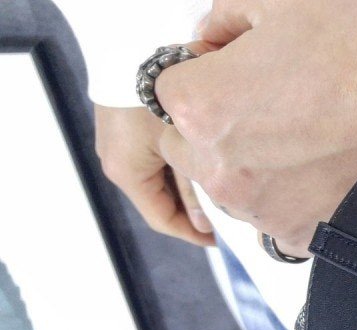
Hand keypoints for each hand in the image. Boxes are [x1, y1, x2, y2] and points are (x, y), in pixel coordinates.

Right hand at [94, 104, 215, 247]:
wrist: (135, 49)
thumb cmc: (159, 98)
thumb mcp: (182, 147)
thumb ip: (194, 187)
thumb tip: (207, 223)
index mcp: (126, 173)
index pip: (163, 219)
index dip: (194, 234)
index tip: (220, 240)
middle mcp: (117, 162)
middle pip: (162, 201)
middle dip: (195, 211)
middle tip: (227, 219)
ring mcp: (120, 145)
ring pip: (161, 181)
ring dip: (189, 188)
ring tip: (222, 193)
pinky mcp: (127, 128)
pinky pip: (156, 159)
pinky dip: (180, 167)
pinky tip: (205, 164)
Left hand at [153, 0, 356, 256]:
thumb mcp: (277, 2)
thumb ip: (223, 18)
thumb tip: (210, 38)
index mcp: (196, 105)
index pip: (167, 92)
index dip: (204, 74)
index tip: (239, 69)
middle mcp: (217, 166)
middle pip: (191, 147)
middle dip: (221, 125)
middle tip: (279, 104)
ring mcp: (257, 208)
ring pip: (233, 185)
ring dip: (256, 165)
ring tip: (311, 137)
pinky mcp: (296, 235)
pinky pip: (275, 218)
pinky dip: (293, 198)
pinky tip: (325, 168)